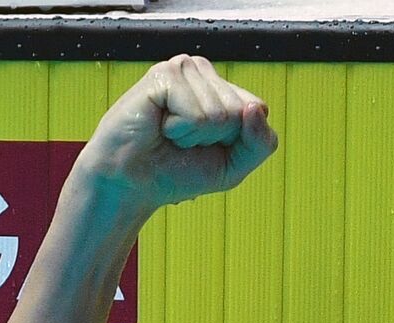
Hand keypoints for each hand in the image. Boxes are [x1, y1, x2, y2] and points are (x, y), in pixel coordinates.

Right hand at [75, 55, 278, 209]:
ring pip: (221, 114)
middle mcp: (204, 73)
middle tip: (183, 140)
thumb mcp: (235, 165)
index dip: (238, 141)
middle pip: (242, 112)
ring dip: (195, 136)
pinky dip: (180, 131)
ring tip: (170, 133)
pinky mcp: (164, 74)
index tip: (207, 145)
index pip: (258, 109)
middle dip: (215, 139)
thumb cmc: (179, 171)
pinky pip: (197, 115)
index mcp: (222, 88)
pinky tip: (159, 126)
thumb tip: (255, 108)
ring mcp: (183, 69)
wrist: (132, 182)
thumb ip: (261, 142)